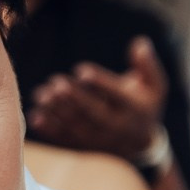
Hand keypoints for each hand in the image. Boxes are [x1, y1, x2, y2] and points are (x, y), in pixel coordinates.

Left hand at [27, 36, 167, 162]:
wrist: (139, 144)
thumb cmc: (144, 104)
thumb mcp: (155, 85)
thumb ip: (147, 64)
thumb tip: (140, 43)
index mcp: (135, 108)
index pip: (118, 95)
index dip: (100, 82)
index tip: (82, 70)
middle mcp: (117, 126)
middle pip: (94, 113)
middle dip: (75, 98)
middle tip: (56, 83)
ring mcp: (99, 139)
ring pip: (77, 127)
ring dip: (57, 112)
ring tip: (42, 94)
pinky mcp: (85, 147)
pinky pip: (66, 139)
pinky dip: (50, 130)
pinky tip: (35, 116)